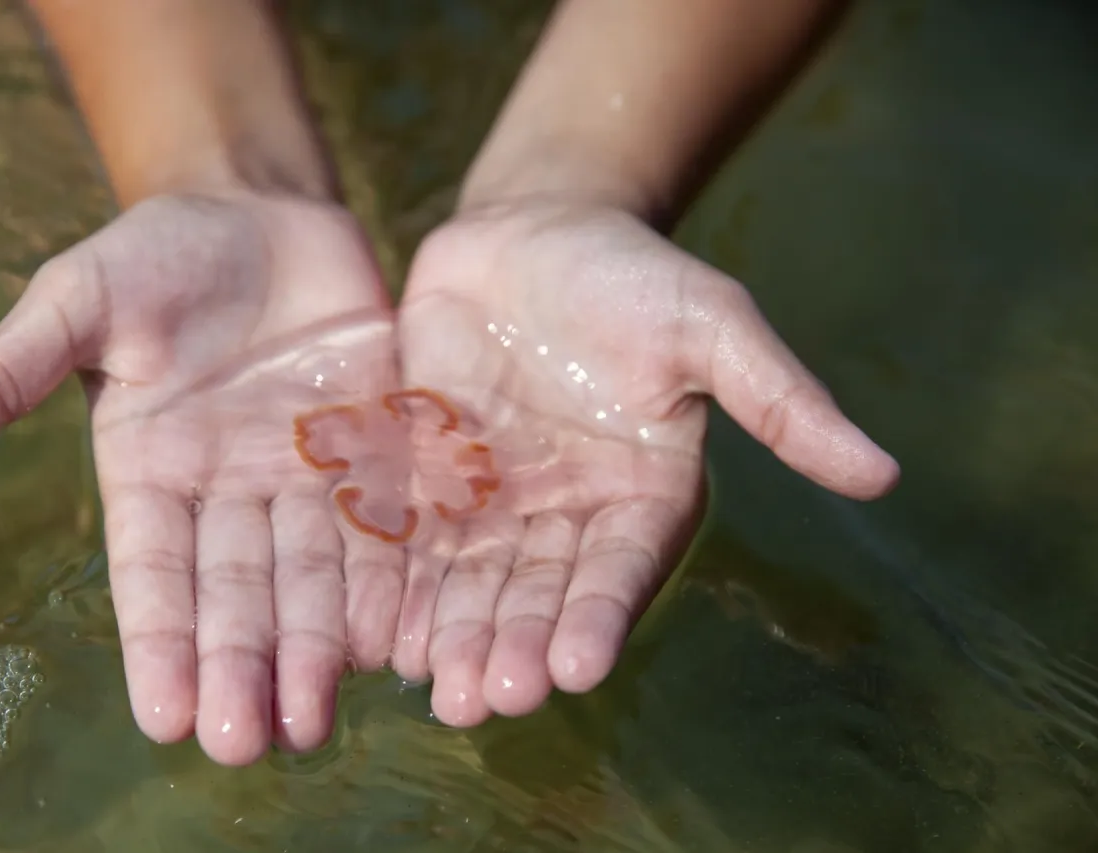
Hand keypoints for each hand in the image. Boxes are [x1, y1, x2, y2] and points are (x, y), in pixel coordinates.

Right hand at [0, 189, 404, 763]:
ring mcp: (303, 475)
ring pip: (310, 578)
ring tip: (311, 725)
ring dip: (312, 651)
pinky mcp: (371, 446)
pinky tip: (390, 642)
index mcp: (152, 473)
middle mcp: (229, 492)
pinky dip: (383, 582)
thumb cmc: (156, 252)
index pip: (154, 574)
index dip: (161, 643)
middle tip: (246, 744)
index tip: (168, 717)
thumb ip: (6, 370)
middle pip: (238, 593)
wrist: (261, 210)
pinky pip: (380, 522)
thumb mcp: (78, 303)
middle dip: (241, 667)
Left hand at [393, 201, 898, 725]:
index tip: (576, 667)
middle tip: (488, 699)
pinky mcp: (428, 474)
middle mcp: (565, 512)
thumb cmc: (633, 275)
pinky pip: (407, 535)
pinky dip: (395, 581)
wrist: (534, 228)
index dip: (596, 616)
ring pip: (470, 580)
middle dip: (514, 644)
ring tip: (432, 685)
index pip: (618, 568)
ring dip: (453, 634)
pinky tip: (373, 627)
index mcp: (639, 493)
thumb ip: (779, 399)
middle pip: (537, 592)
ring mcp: (492, 499)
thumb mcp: (710, 323)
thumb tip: (884, 473)